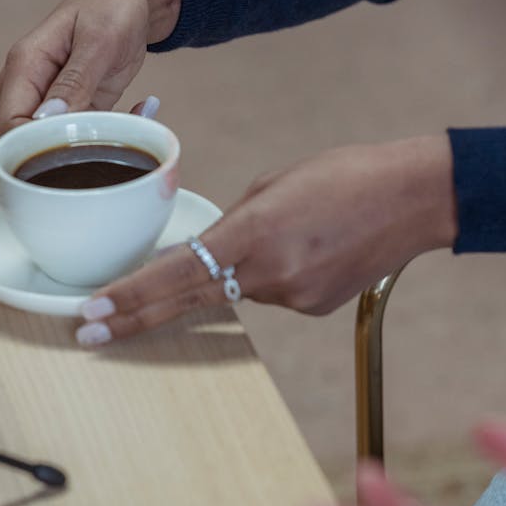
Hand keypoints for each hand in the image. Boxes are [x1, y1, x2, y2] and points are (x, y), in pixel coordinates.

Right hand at [0, 0, 180, 134]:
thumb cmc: (111, 4)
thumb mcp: (98, 41)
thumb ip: (74, 83)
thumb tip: (47, 119)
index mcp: (25, 65)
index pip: (9, 125)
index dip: (35, 146)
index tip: (75, 146)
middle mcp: (32, 85)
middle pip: (30, 140)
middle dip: (70, 148)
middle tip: (113, 133)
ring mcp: (54, 98)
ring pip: (60, 141)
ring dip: (98, 139)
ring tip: (137, 114)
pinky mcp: (79, 105)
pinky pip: (86, 132)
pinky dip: (114, 130)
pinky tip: (143, 108)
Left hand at [76, 135, 455, 345]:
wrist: (416, 198)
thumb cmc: (347, 174)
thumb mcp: (273, 185)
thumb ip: (231, 224)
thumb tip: (202, 253)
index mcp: (253, 233)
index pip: (173, 274)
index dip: (128, 297)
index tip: (91, 313)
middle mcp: (269, 274)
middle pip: (186, 301)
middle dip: (134, 317)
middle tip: (89, 330)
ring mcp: (293, 297)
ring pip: (239, 289)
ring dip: (238, 270)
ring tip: (292, 230)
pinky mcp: (313, 307)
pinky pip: (272, 292)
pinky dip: (274, 273)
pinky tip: (309, 246)